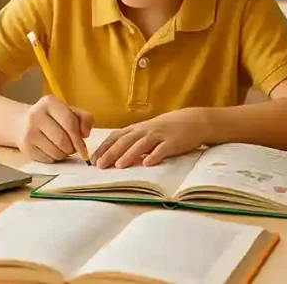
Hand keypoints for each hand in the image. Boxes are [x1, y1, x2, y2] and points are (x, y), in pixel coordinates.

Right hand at [15, 94, 92, 162]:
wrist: (21, 123)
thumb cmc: (51, 117)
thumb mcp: (68, 111)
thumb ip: (84, 118)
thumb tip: (85, 134)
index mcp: (49, 103)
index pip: (70, 122)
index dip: (79, 138)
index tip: (84, 148)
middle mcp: (36, 116)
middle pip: (62, 140)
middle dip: (72, 148)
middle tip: (73, 147)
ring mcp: (29, 132)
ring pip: (55, 152)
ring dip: (64, 154)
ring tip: (62, 147)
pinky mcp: (25, 148)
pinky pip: (47, 159)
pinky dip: (54, 158)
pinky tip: (51, 150)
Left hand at [90, 108, 208, 168]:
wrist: (194, 121)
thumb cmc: (168, 128)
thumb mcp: (148, 131)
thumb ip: (134, 142)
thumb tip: (116, 156)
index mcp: (138, 128)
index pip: (116, 136)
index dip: (104, 147)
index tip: (93, 159)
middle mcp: (146, 130)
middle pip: (126, 141)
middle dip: (112, 153)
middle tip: (100, 165)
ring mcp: (160, 135)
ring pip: (141, 144)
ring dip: (130, 154)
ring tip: (119, 165)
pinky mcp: (173, 142)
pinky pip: (162, 149)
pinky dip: (154, 155)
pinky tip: (148, 163)